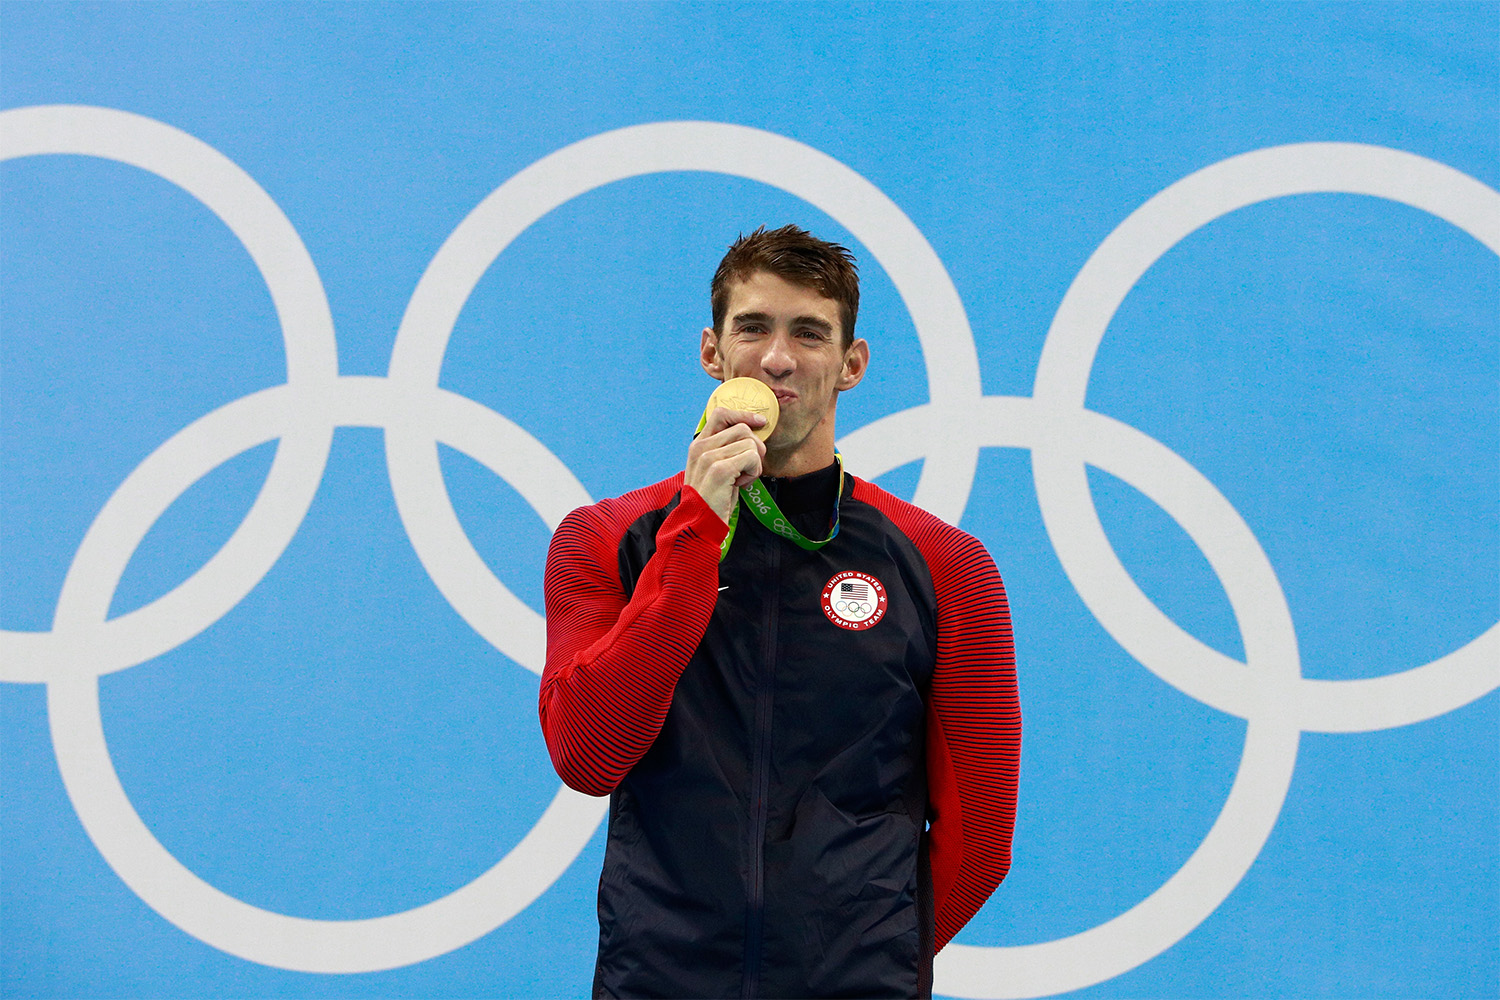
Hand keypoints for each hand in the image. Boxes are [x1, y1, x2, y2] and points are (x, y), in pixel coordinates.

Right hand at [685, 407, 766, 522]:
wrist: (700, 525)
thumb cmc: (713, 499)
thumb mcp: (715, 469)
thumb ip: (726, 450)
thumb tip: (753, 435)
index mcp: (698, 445)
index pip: (721, 414)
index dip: (743, 415)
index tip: (760, 422)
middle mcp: (701, 448)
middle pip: (742, 429)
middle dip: (754, 448)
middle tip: (747, 468)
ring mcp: (709, 458)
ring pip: (750, 443)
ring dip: (754, 463)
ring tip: (741, 479)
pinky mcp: (720, 470)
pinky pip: (752, 457)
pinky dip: (754, 472)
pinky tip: (741, 485)